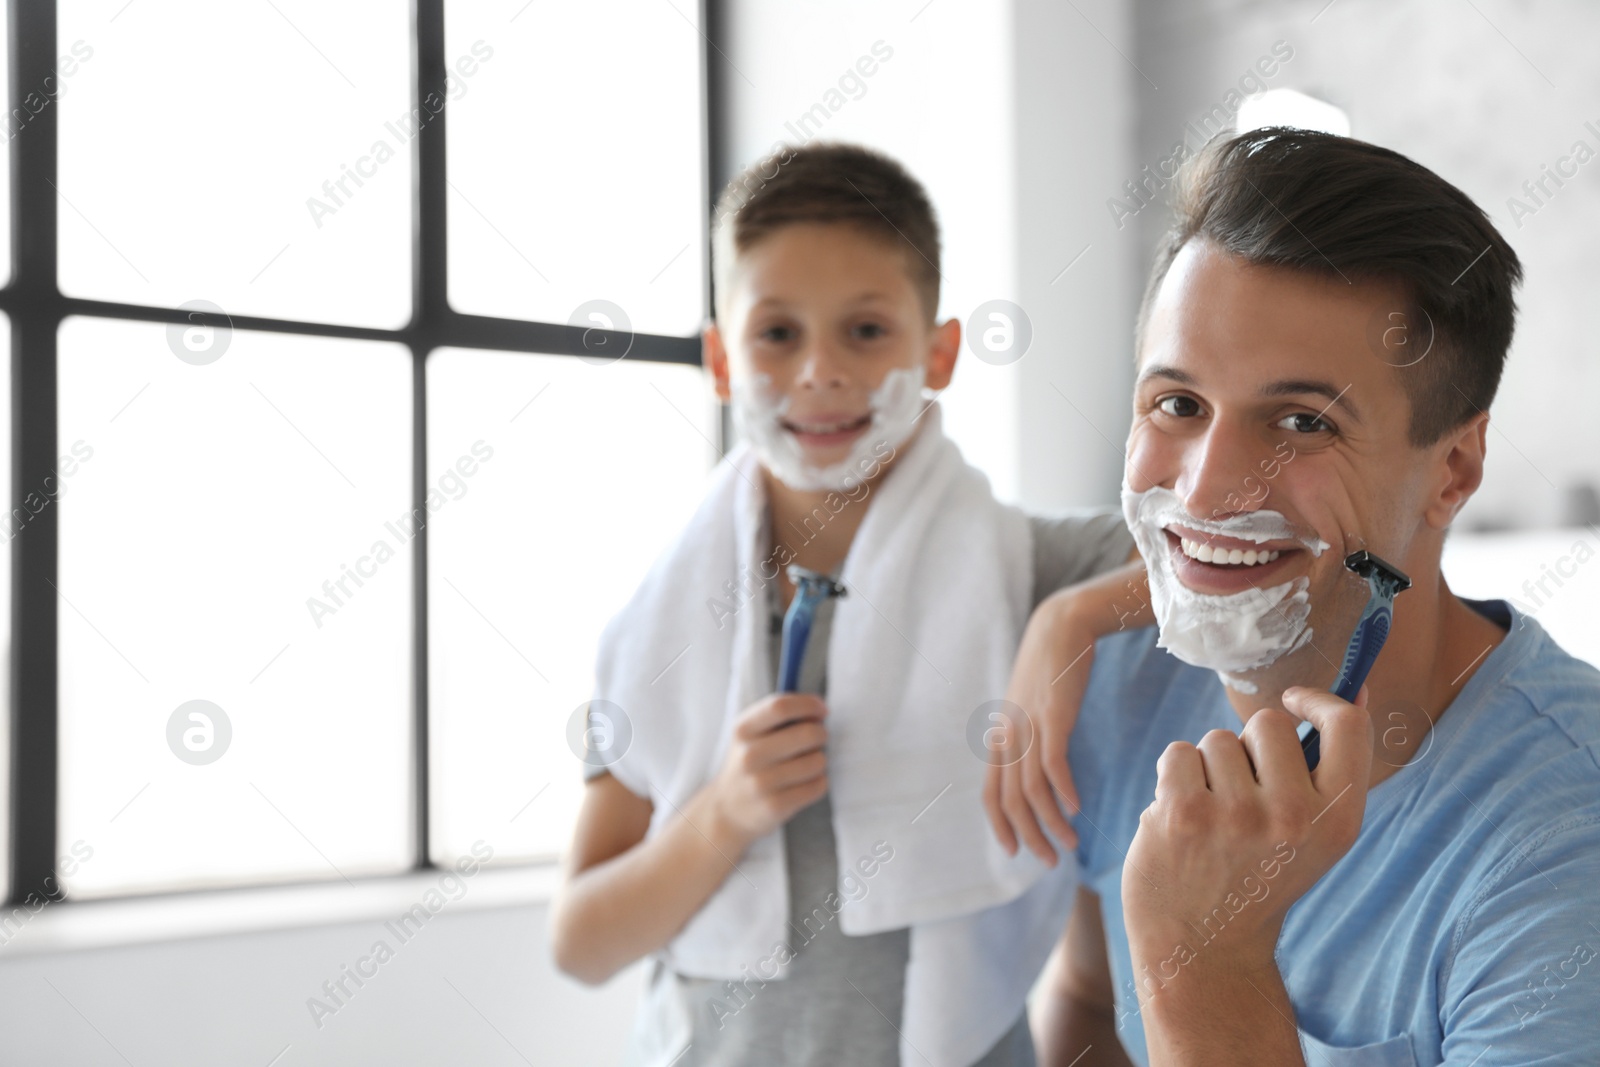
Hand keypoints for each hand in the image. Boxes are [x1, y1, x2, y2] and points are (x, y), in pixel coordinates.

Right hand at [706, 693, 829, 851]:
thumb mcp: (752, 733)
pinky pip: (818, 786)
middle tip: (817, 739)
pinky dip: (818, 782)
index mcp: (743, 730)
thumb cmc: (752, 762)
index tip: (822, 710)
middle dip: (821, 733)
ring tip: (805, 765)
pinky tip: (803, 783)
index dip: (808, 705)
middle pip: (807, 733)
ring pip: (817, 761)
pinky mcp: (776, 806)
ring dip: (819, 760)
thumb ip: (781, 716)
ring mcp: (761, 783)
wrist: (728, 809)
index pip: (780, 707)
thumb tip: (818, 710)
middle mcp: (749, 756)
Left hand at [983, 593, 1097, 863]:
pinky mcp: (1052, 713)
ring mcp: (1029, 724)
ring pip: (1031, 787)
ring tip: (1069, 845)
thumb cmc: (1050, 666)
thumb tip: (1036, 762)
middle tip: (1047, 861)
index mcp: (1001, 735)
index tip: (1015, 851)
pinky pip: (1052, 761)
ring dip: (1050, 822)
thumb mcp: (1030, 704)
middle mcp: (1009, 733)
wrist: (1061, 624)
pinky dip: (1061, 789)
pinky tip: (1074, 809)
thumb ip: (1029, 733)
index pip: (989, 792)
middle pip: (1010, 798)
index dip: (999, 825)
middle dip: (1028, 835)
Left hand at [1121, 686, 1372, 976]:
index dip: (1319, 701)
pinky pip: (1178, 753)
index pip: (1348, 727)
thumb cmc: (1258, 875)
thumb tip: (1357, 691)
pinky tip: (1180, 821)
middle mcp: (1294, 817)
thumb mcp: (1316, 835)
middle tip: (1240, 799)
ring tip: (1211, 820)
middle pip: (1266, 723)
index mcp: (1338, 821)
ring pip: (1217, 739)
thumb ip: (1331, 770)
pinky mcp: (1184, 813)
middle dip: (1247, 748)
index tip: (1295, 702)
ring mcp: (1237, 815)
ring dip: (1208, 769)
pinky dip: (1173, 778)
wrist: (1202, 946)